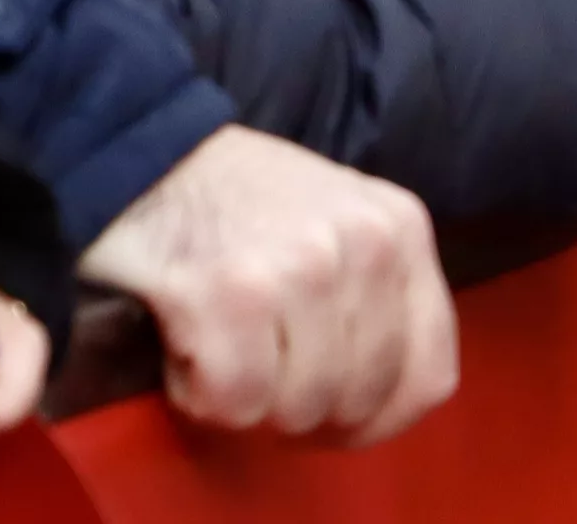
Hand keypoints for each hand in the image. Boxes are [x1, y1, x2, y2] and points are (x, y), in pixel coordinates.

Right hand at [77, 125, 453, 442]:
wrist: (147, 154)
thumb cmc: (247, 202)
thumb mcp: (346, 222)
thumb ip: (380, 297)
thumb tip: (385, 400)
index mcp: (404, 228)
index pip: (429, 374)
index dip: (380, 420)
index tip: (337, 422)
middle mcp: (366, 246)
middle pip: (360, 397)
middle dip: (306, 412)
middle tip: (263, 380)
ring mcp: (301, 269)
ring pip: (298, 407)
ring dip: (250, 402)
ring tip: (223, 348)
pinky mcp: (227, 294)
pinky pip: (234, 401)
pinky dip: (201, 393)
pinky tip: (189, 346)